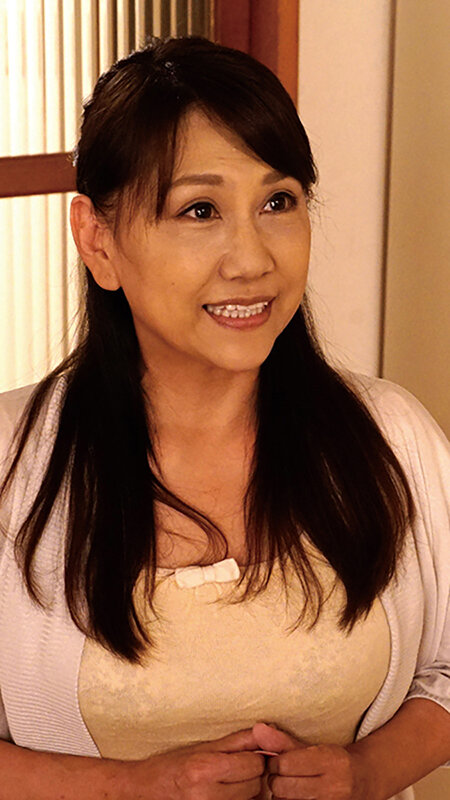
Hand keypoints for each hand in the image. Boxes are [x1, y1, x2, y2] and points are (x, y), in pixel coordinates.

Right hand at [127, 727, 264, 798]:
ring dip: (247, 792)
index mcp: (204, 770)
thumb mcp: (203, 747)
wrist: (145, 792)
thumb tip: (267, 730)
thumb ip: (238, 741)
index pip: (254, 764)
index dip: (254, 758)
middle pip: (255, 785)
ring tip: (227, 783)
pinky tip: (225, 795)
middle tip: (233, 770)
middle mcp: (207, 796)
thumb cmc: (173, 766)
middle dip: (251, 775)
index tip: (244, 756)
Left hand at [252, 722, 375, 799]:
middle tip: (282, 775)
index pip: (285, 763)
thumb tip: (257, 728)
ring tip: (289, 787)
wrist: (363, 782)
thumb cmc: (332, 763)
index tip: (277, 760)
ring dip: (280, 795)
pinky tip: (294, 797)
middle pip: (281, 786)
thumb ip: (282, 741)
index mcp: (330, 761)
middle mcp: (333, 787)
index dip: (274, 761)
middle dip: (275, 779)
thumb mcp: (312, 748)